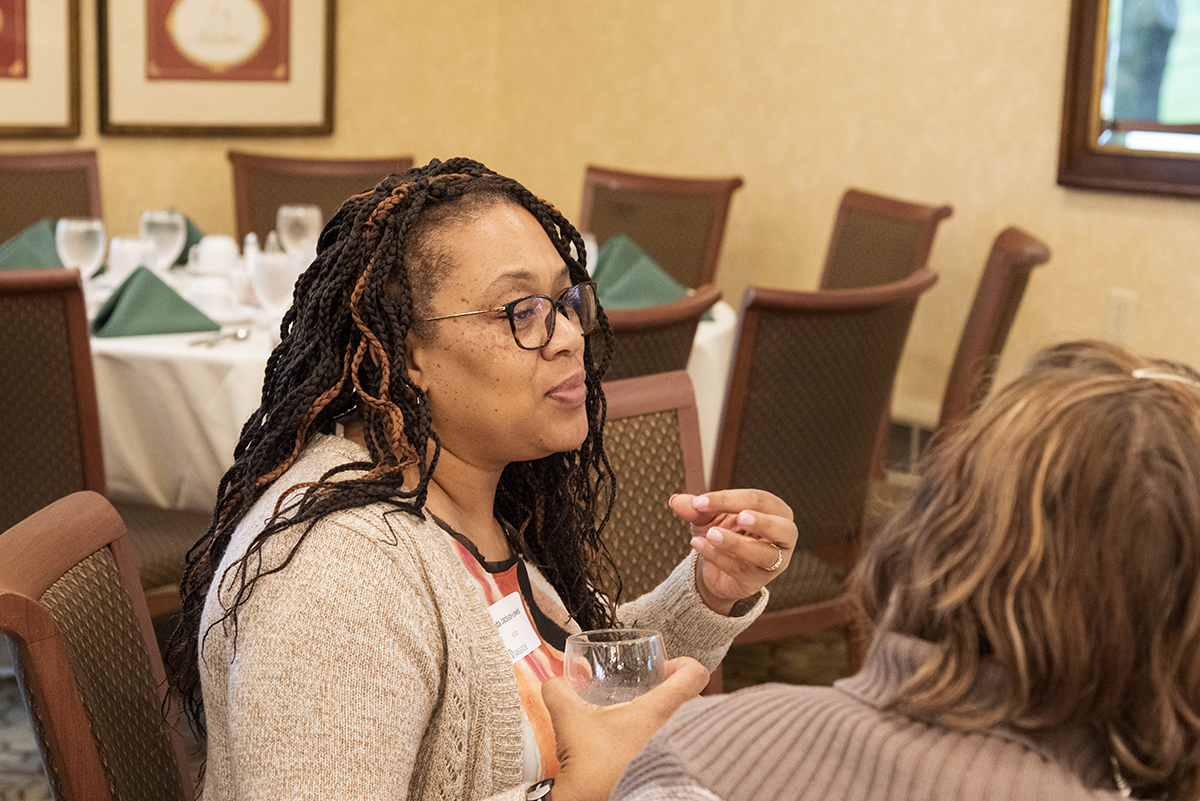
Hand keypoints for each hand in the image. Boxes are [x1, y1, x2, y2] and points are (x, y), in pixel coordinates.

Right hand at [543, 657, 708, 800]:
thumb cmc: (593, 764)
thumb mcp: (569, 719)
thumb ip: (558, 691)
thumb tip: (555, 682)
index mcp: (658, 710)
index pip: (695, 674)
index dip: (684, 662)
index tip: (666, 667)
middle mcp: (673, 729)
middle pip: (691, 698)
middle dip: (669, 691)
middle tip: (647, 691)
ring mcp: (673, 752)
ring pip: (684, 723)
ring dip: (664, 716)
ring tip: (636, 718)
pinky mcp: (666, 768)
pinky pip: (675, 746)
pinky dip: (660, 740)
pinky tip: (633, 744)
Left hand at [669, 489, 797, 613]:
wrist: (714, 567)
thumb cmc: (722, 531)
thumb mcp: (706, 516)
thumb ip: (695, 508)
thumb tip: (676, 500)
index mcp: (776, 511)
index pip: (759, 500)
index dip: (730, 499)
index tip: (700, 502)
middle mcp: (784, 536)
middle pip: (782, 527)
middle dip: (762, 522)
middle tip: (740, 517)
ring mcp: (775, 562)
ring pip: (765, 555)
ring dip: (738, 544)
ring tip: (712, 534)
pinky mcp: (758, 581)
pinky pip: (742, 570)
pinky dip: (719, 557)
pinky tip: (699, 546)